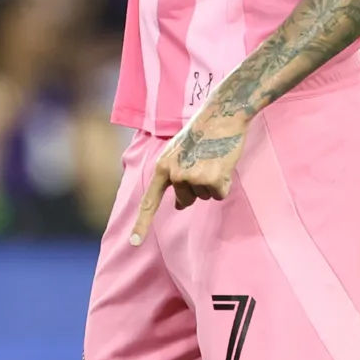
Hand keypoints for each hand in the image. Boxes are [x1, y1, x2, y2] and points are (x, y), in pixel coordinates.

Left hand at [128, 113, 251, 245]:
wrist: (221, 116)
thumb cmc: (200, 133)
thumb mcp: (178, 154)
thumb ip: (174, 178)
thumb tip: (178, 206)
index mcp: (162, 167)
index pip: (149, 201)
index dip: (142, 223)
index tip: (134, 243)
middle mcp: (175, 174)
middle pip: (186, 201)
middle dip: (196, 188)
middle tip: (202, 163)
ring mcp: (193, 177)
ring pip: (204, 197)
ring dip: (211, 182)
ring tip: (212, 160)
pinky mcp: (212, 179)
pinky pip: (219, 194)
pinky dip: (224, 184)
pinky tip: (223, 165)